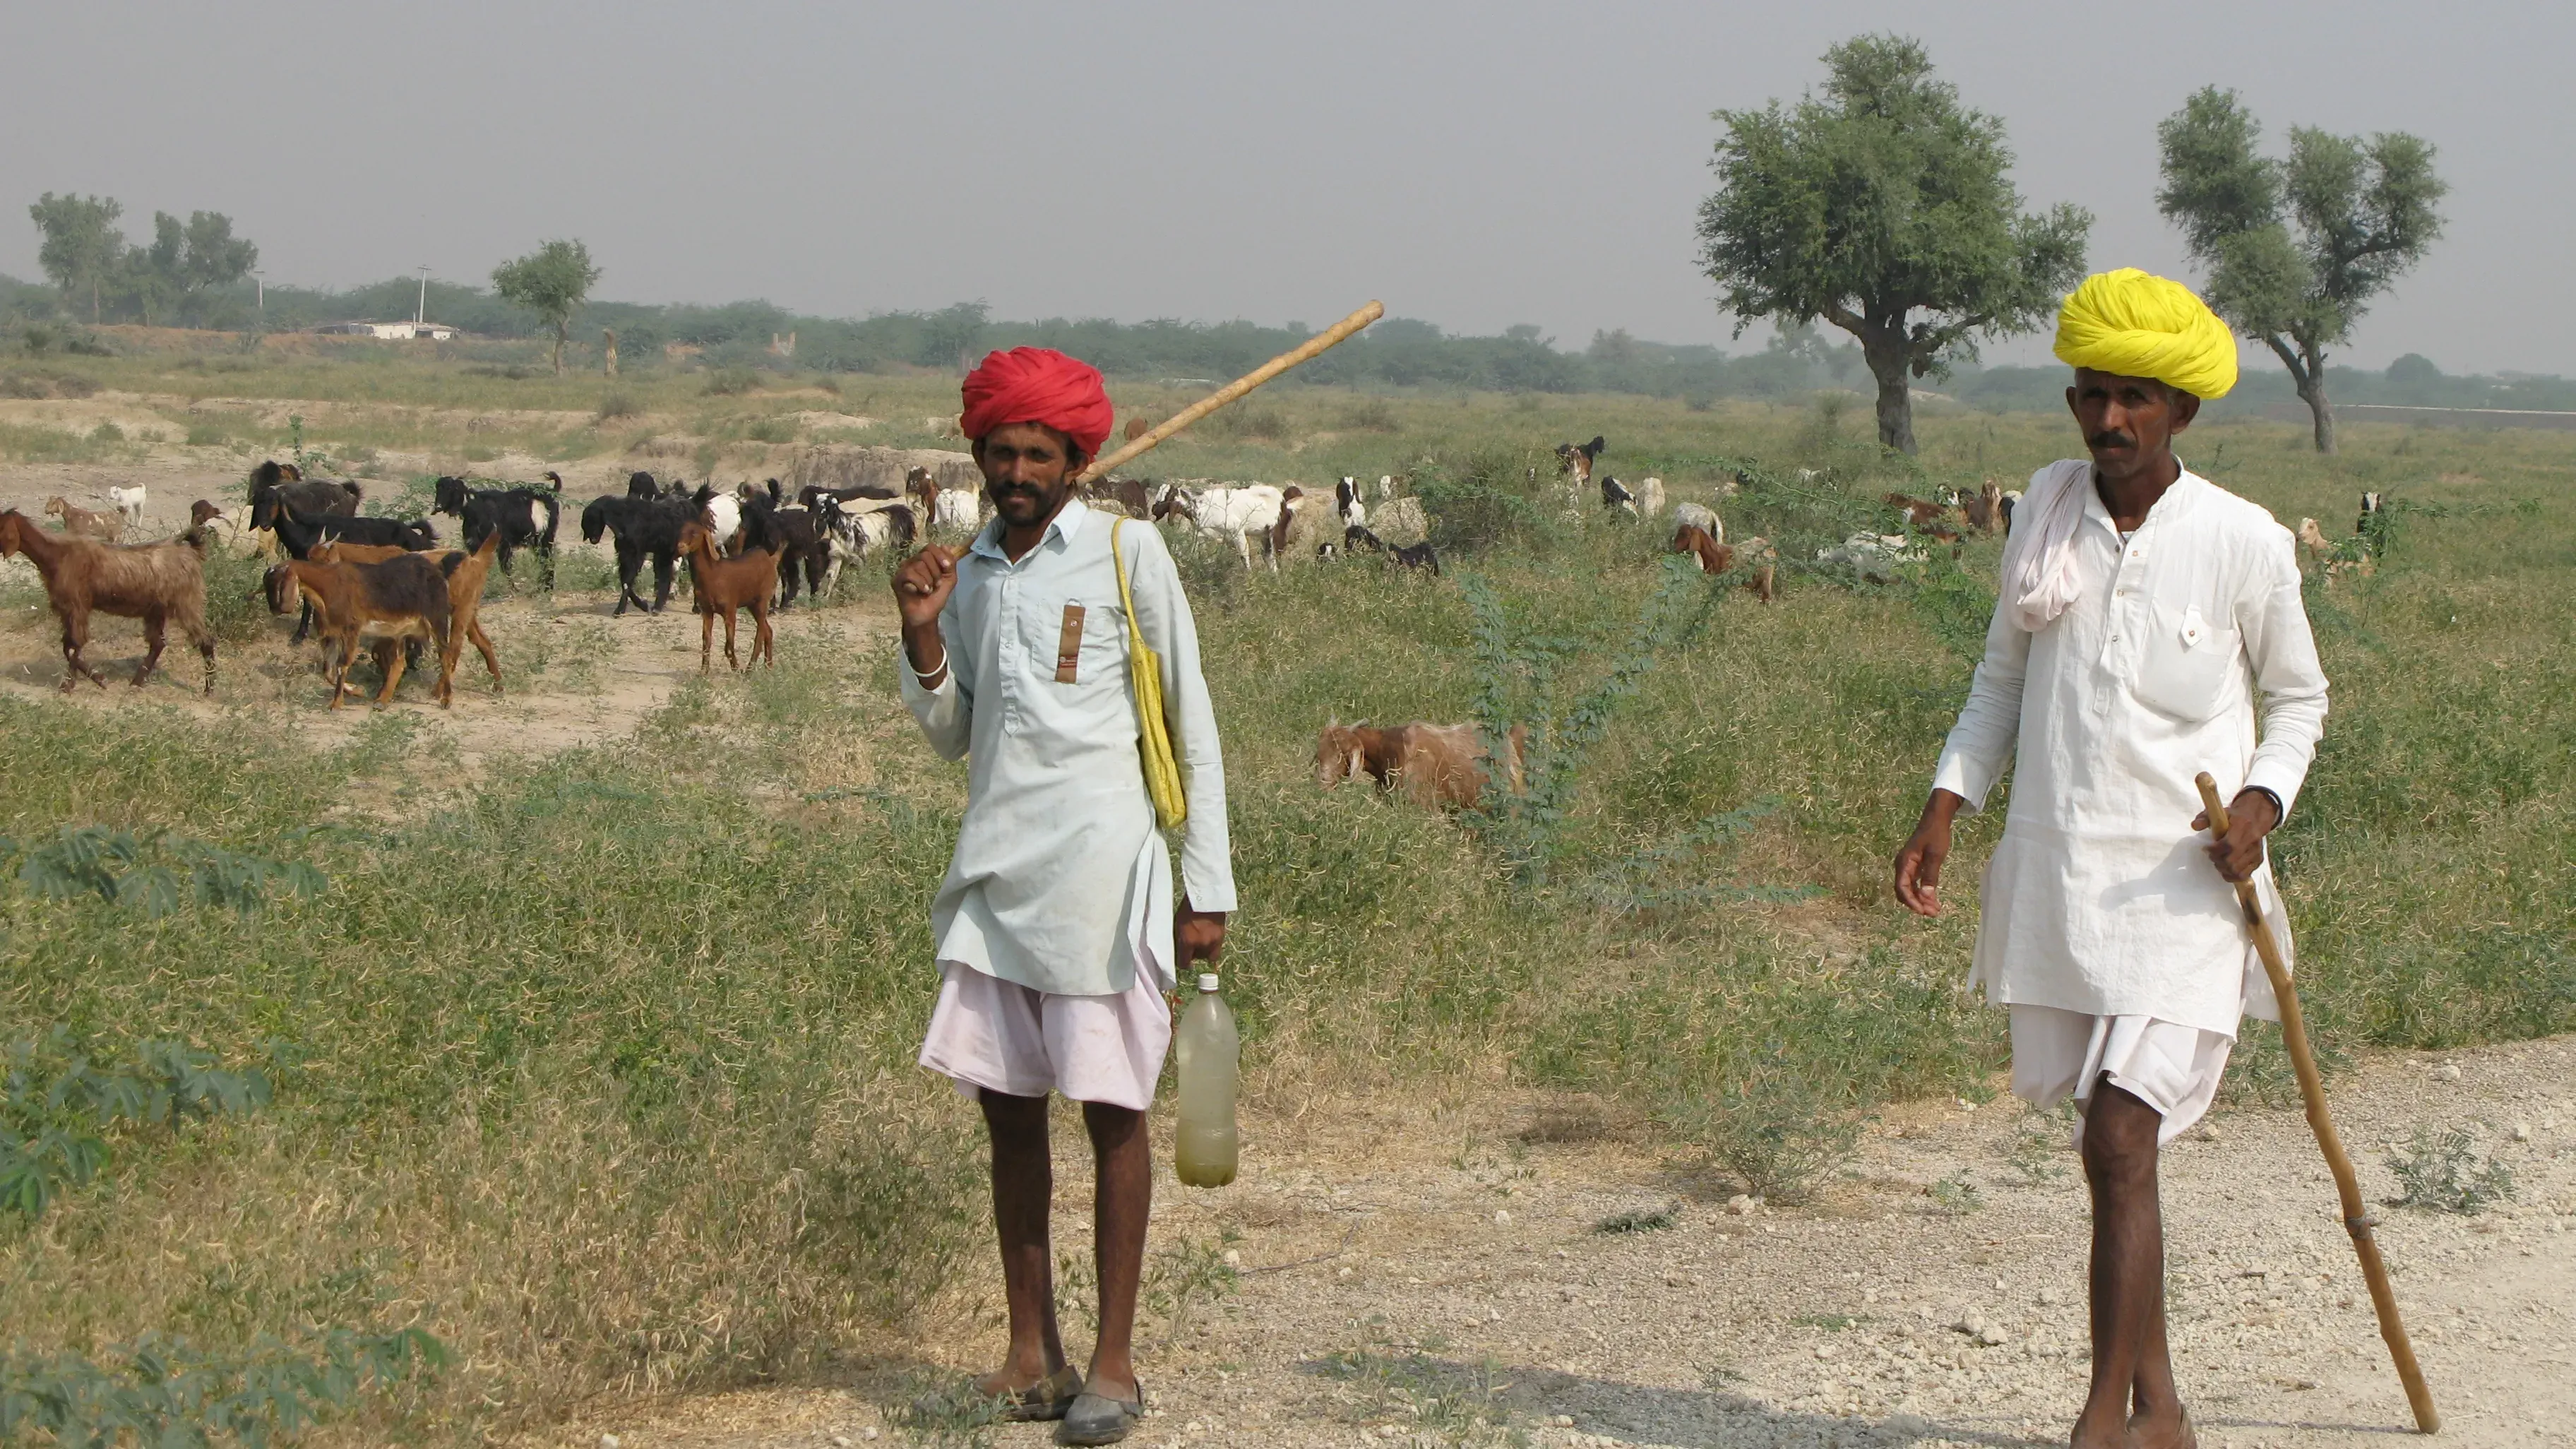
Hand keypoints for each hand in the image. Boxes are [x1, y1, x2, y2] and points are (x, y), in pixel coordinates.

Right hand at [892, 545, 958, 628]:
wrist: (926, 615)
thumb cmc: (935, 597)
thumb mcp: (949, 580)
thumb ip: (950, 564)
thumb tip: (946, 546)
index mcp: (924, 561)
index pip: (930, 547)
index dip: (940, 555)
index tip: (947, 567)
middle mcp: (912, 563)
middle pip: (925, 554)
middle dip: (936, 571)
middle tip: (937, 584)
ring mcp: (903, 570)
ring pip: (919, 564)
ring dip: (929, 579)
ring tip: (929, 590)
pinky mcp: (896, 580)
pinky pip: (909, 573)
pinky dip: (920, 583)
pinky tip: (923, 591)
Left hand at [1175, 904, 1226, 967]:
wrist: (1206, 895)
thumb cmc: (1188, 907)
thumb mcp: (1178, 924)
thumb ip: (1180, 939)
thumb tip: (1179, 949)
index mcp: (1188, 941)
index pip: (1184, 963)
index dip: (1183, 963)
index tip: (1183, 961)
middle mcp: (1201, 944)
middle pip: (1197, 958)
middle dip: (1194, 954)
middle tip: (1191, 945)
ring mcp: (1213, 941)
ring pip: (1208, 955)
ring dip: (1204, 950)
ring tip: (1201, 939)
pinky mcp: (1222, 936)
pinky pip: (1217, 949)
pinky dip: (1212, 946)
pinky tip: (1208, 936)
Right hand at [1894, 790, 1965, 917]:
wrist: (1936, 820)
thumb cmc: (1936, 835)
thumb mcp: (1935, 855)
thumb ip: (1930, 876)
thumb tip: (1926, 896)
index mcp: (1904, 863)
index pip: (1902, 887)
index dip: (1911, 901)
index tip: (1922, 911)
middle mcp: (1902, 866)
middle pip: (1904, 891)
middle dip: (1917, 904)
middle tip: (1932, 913)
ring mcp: (1908, 867)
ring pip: (1910, 889)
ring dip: (1921, 900)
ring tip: (1935, 910)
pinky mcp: (1914, 867)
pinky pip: (1915, 884)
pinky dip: (1923, 893)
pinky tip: (1933, 899)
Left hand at [2192, 788, 2278, 882]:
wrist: (2255, 818)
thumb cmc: (2234, 817)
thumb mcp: (2219, 812)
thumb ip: (2205, 818)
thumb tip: (2194, 826)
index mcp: (2242, 826)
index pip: (2229, 845)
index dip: (2214, 851)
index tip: (2206, 849)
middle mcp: (2252, 840)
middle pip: (2232, 861)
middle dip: (2217, 861)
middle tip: (2211, 856)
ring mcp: (2256, 852)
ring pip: (2237, 871)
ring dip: (2223, 869)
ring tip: (2218, 862)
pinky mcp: (2258, 860)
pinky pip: (2244, 875)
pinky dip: (2231, 876)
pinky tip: (2225, 869)